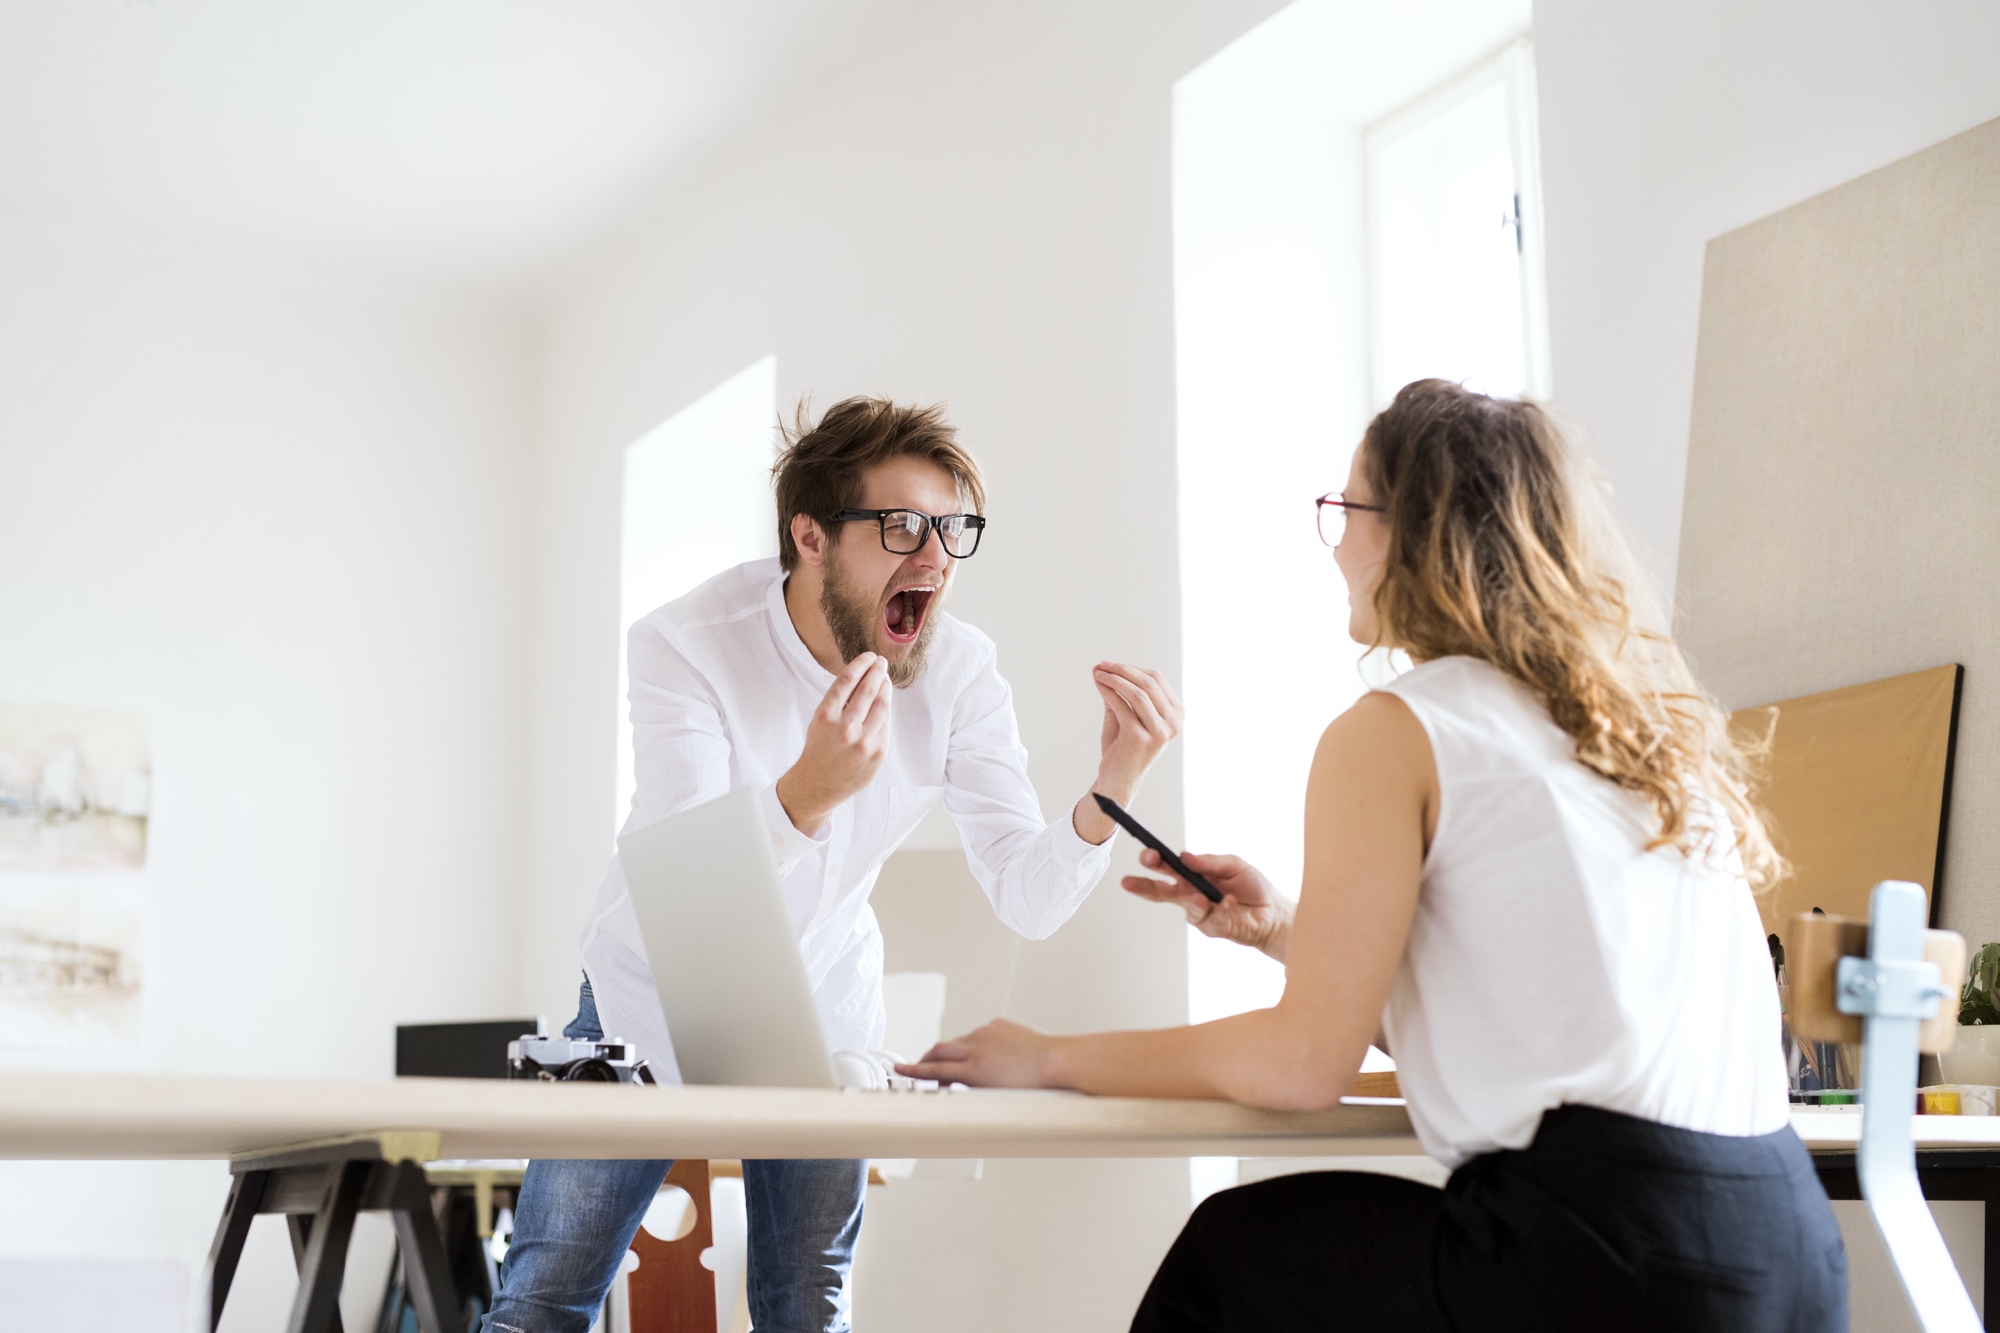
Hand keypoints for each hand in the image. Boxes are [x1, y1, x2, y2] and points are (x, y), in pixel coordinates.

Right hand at [776, 653, 891, 835]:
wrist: (818, 784)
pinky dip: (885, 710)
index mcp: (825, 716)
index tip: (869, 656)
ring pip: (882, 705)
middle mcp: (845, 729)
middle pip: (868, 689)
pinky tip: (884, 702)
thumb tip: (864, 674)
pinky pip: (885, 724)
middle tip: (881, 663)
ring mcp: (864, 743)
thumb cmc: (819, 747)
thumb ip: (839, 699)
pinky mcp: (877, 754)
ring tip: (885, 679)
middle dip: (877, 671)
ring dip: (886, 687)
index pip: (847, 680)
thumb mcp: (819, 720)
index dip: (861, 664)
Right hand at [894, 1019, 1060, 1087]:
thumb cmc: (1034, 1085)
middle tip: (917, 1066)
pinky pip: (978, 1034)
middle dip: (925, 1059)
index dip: (914, 1072)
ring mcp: (987, 1033)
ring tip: (953, 1064)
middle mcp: (977, 1048)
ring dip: (951, 1053)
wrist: (1057, 1061)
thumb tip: (955, 1093)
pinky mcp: (998, 1025)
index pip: (935, 1071)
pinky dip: (974, 1043)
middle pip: (939, 1051)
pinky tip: (983, 1052)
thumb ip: (971, 1092)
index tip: (899, 1071)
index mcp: (975, 1069)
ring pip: (958, 1042)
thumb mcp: (995, 1096)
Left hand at [1091, 662, 1182, 803]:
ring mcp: (1159, 732)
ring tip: (1097, 673)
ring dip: (1115, 679)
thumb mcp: (1126, 715)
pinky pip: (1122, 706)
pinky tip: (1098, 685)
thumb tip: (1103, 667)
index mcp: (1176, 715)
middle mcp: (1173, 723)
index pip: (1157, 679)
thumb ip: (1120, 693)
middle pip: (1149, 683)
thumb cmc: (1123, 747)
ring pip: (1138, 693)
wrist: (1117, 780)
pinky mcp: (1140, 738)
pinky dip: (1108, 691)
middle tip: (1102, 664)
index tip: (1111, 665)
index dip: (1132, 668)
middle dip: (1122, 669)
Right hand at [1122, 850, 1293, 960]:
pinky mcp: (1213, 929)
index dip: (1153, 861)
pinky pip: (1211, 920)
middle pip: (1159, 892)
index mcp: (1191, 876)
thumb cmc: (1252, 886)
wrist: (1273, 912)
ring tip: (1202, 897)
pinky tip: (1230, 903)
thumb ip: (1208, 862)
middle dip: (1142, 885)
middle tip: (1128, 881)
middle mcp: (1190, 895)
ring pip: (1187, 908)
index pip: (1165, 868)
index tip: (1147, 853)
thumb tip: (1184, 856)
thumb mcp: (1233, 864)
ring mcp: (1200, 914)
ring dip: (1194, 902)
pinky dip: (1222, 910)